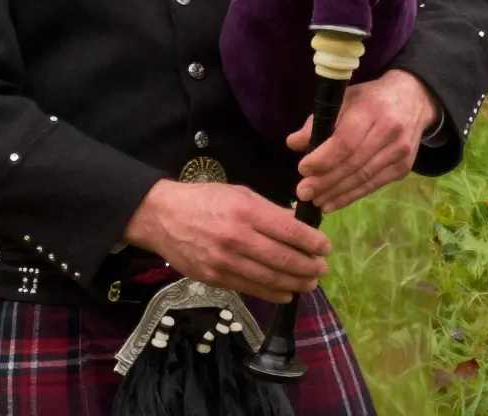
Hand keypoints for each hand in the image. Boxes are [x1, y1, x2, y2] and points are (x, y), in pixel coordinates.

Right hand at [123, 180, 331, 303]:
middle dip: (308, 266)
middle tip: (322, 268)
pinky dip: (272, 293)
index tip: (326, 247)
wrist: (161, 217)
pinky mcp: (214, 278)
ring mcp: (224, 261)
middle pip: (282, 258)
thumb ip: (272, 210)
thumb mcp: (241, 194)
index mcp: (246, 212)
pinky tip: (287, 293)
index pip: (289, 231)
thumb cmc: (206, 200)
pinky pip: (249, 288)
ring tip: (311, 283)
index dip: (312, 242)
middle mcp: (237, 238)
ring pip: (269, 278)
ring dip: (295, 283)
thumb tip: (301, 222)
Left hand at [288, 69, 439, 213]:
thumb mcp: (345, 99)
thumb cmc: (372, 99)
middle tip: (302, 192)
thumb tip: (294, 143)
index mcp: (372, 109)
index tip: (303, 169)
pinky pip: (373, 185)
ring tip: (314, 201)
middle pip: (353, 163)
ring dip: (336, 193)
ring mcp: (399, 151)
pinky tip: (332, 202)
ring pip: (363, 177)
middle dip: (325, 181)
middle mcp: (389, 131)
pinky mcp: (404, 167)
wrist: (414, 100)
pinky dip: (351, 196)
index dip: (323, 158)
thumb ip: (319, 120)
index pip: (346, 140)